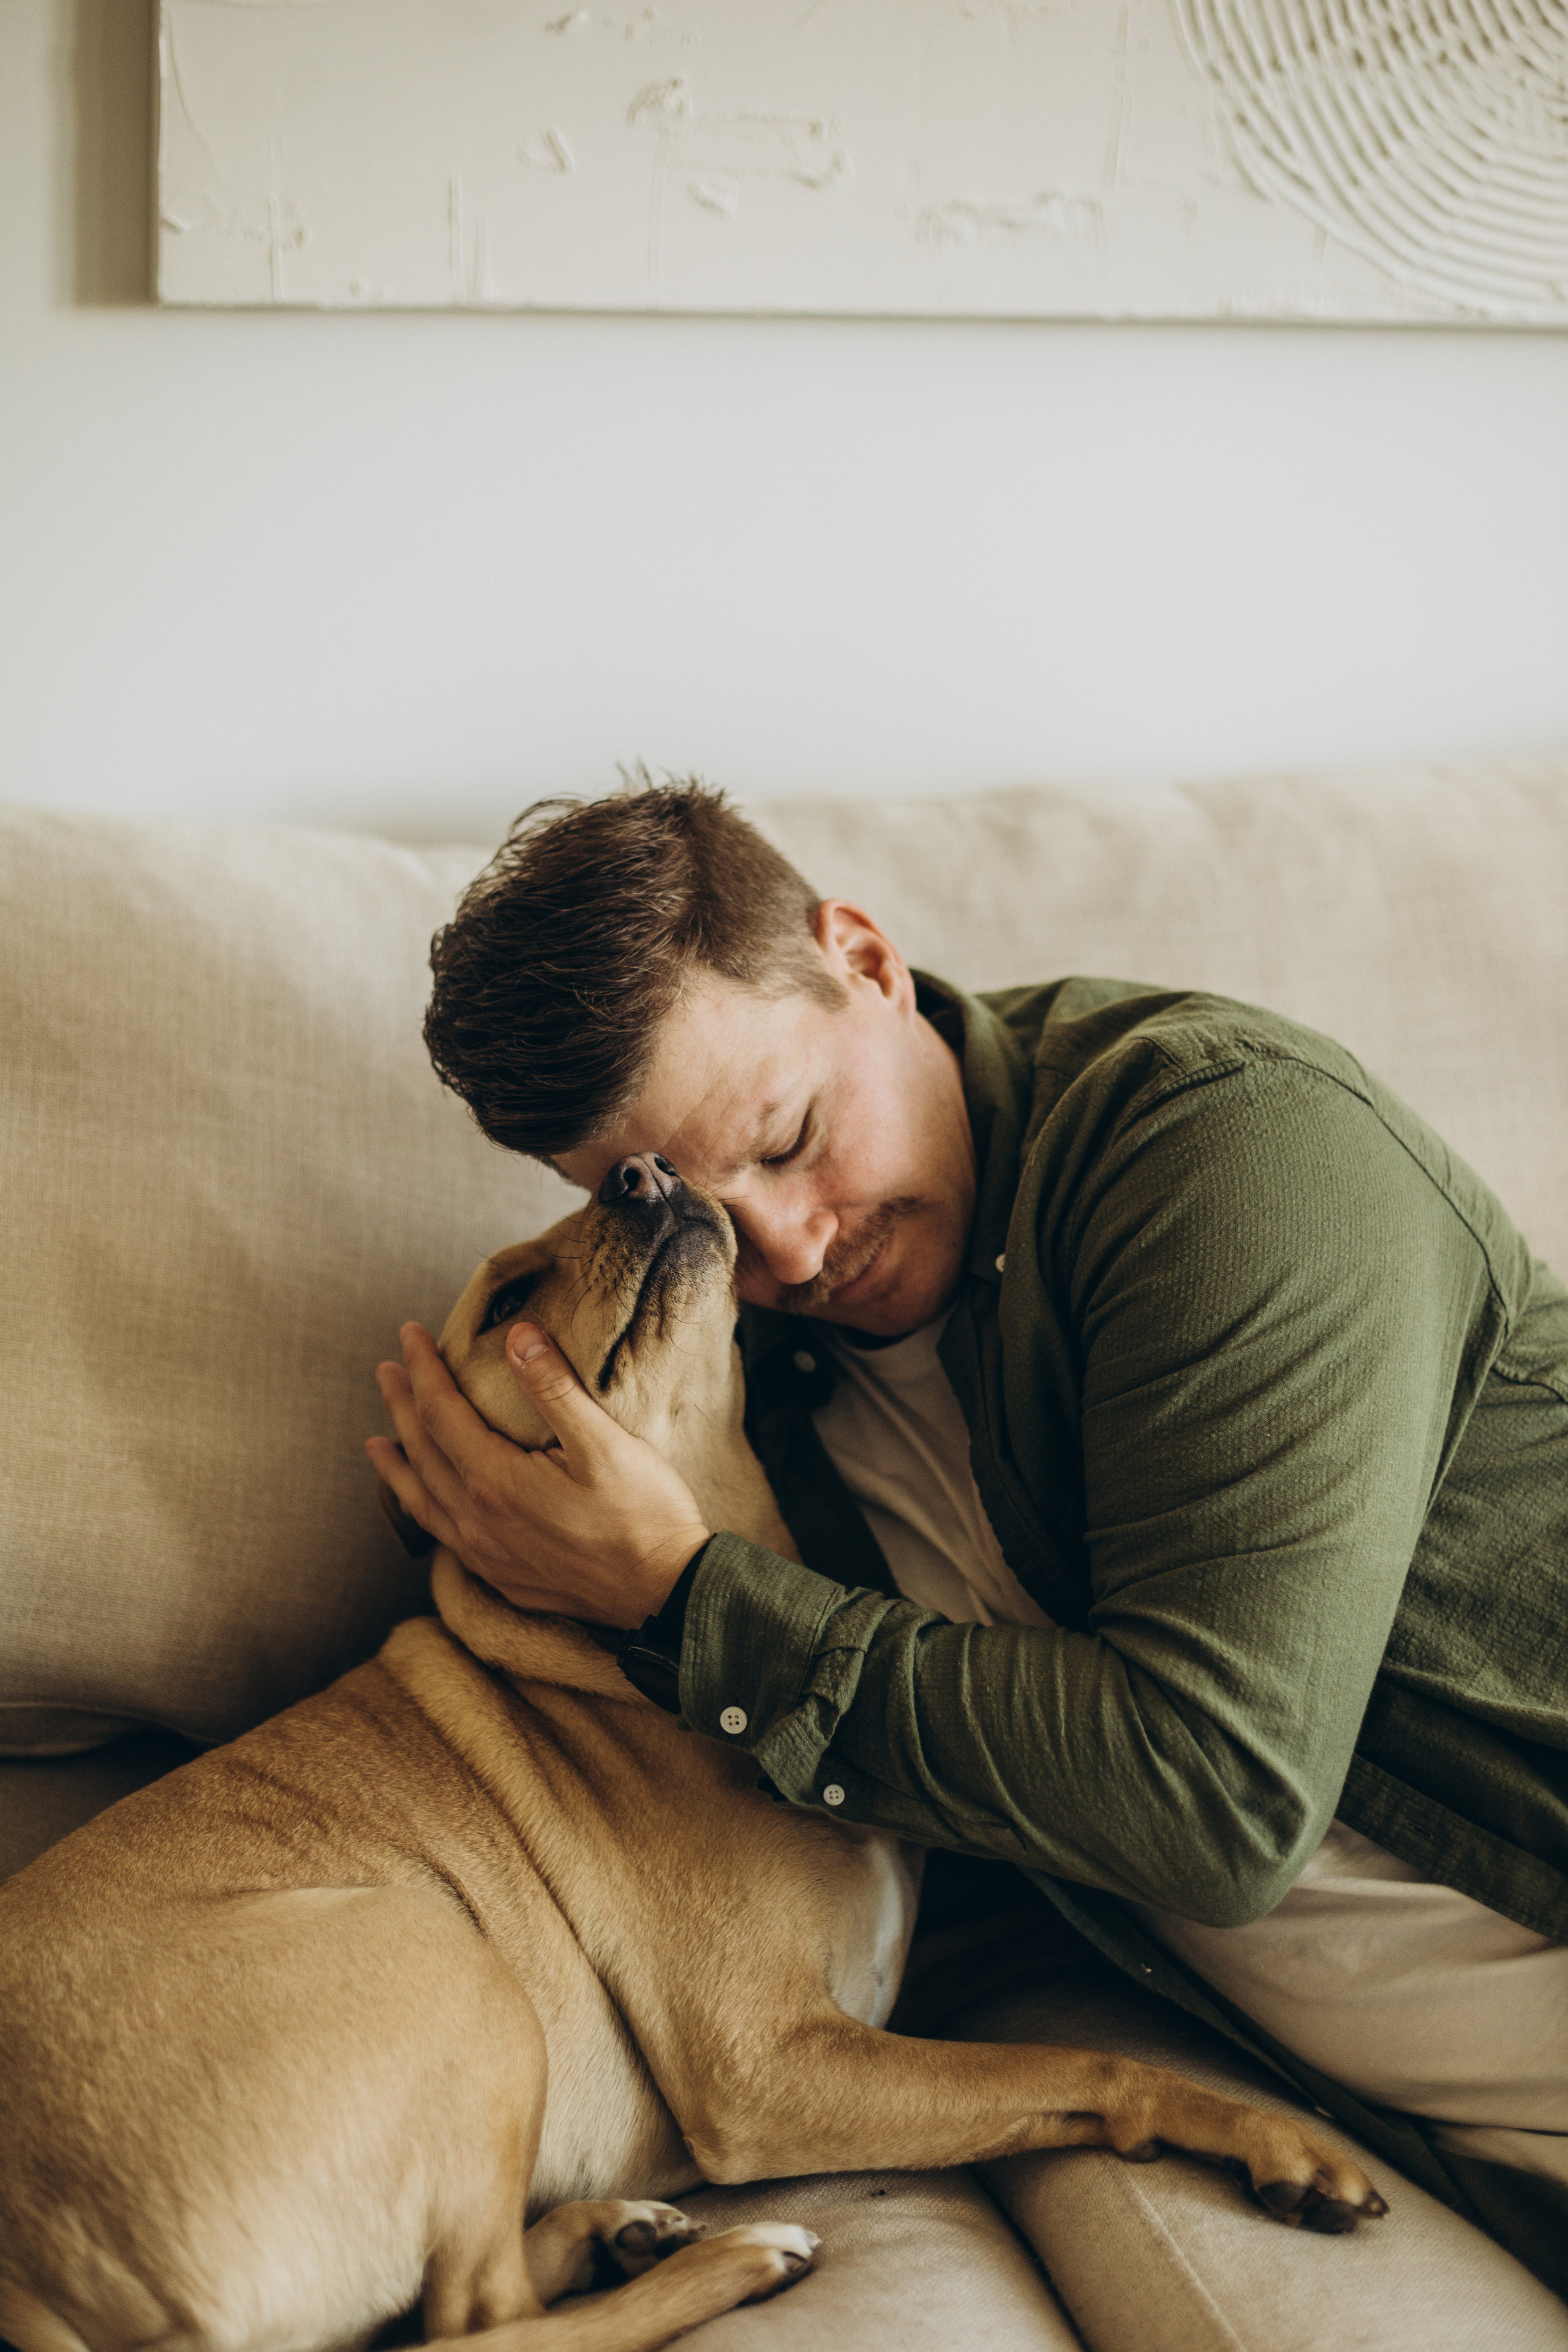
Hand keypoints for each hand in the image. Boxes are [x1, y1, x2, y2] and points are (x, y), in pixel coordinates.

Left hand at [366, 1322, 710, 1628]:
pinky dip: (422, 1509)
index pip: (441, 1413)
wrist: (668, 1593)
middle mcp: (479, 1523)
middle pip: (422, 1454)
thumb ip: (554, 1388)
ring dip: (397, 1467)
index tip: (410, 1334)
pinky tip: (426, 1503)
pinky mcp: (505, 1579)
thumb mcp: (605, 1442)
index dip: (422, 1370)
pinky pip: (444, 1536)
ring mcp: (489, 1557)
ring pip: (423, 1503)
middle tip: (385, 1371)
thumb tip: (517, 1336)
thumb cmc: (644, 1515)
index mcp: (497, 1482)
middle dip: (401, 1408)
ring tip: (375, 1444)